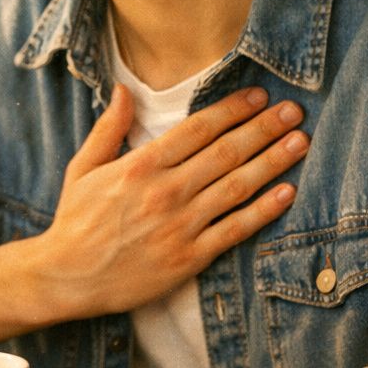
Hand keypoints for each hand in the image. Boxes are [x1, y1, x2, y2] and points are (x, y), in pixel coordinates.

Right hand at [34, 86, 308, 318]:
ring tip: (301, 141)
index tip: (258, 96)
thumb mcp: (82, 168)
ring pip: (237, 187)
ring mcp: (180, 226)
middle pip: (225, 152)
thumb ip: (109, 128)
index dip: (232, 109)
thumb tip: (125, 89)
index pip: (197, 129)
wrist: (67, 277)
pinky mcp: (190, 258)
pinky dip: (264, 211)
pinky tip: (287, 193)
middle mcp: (165, 192)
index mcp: (140, 166)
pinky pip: (235, 230)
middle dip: (264, 128)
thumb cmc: (74, 221)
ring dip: (273, 161)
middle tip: (293, 110)